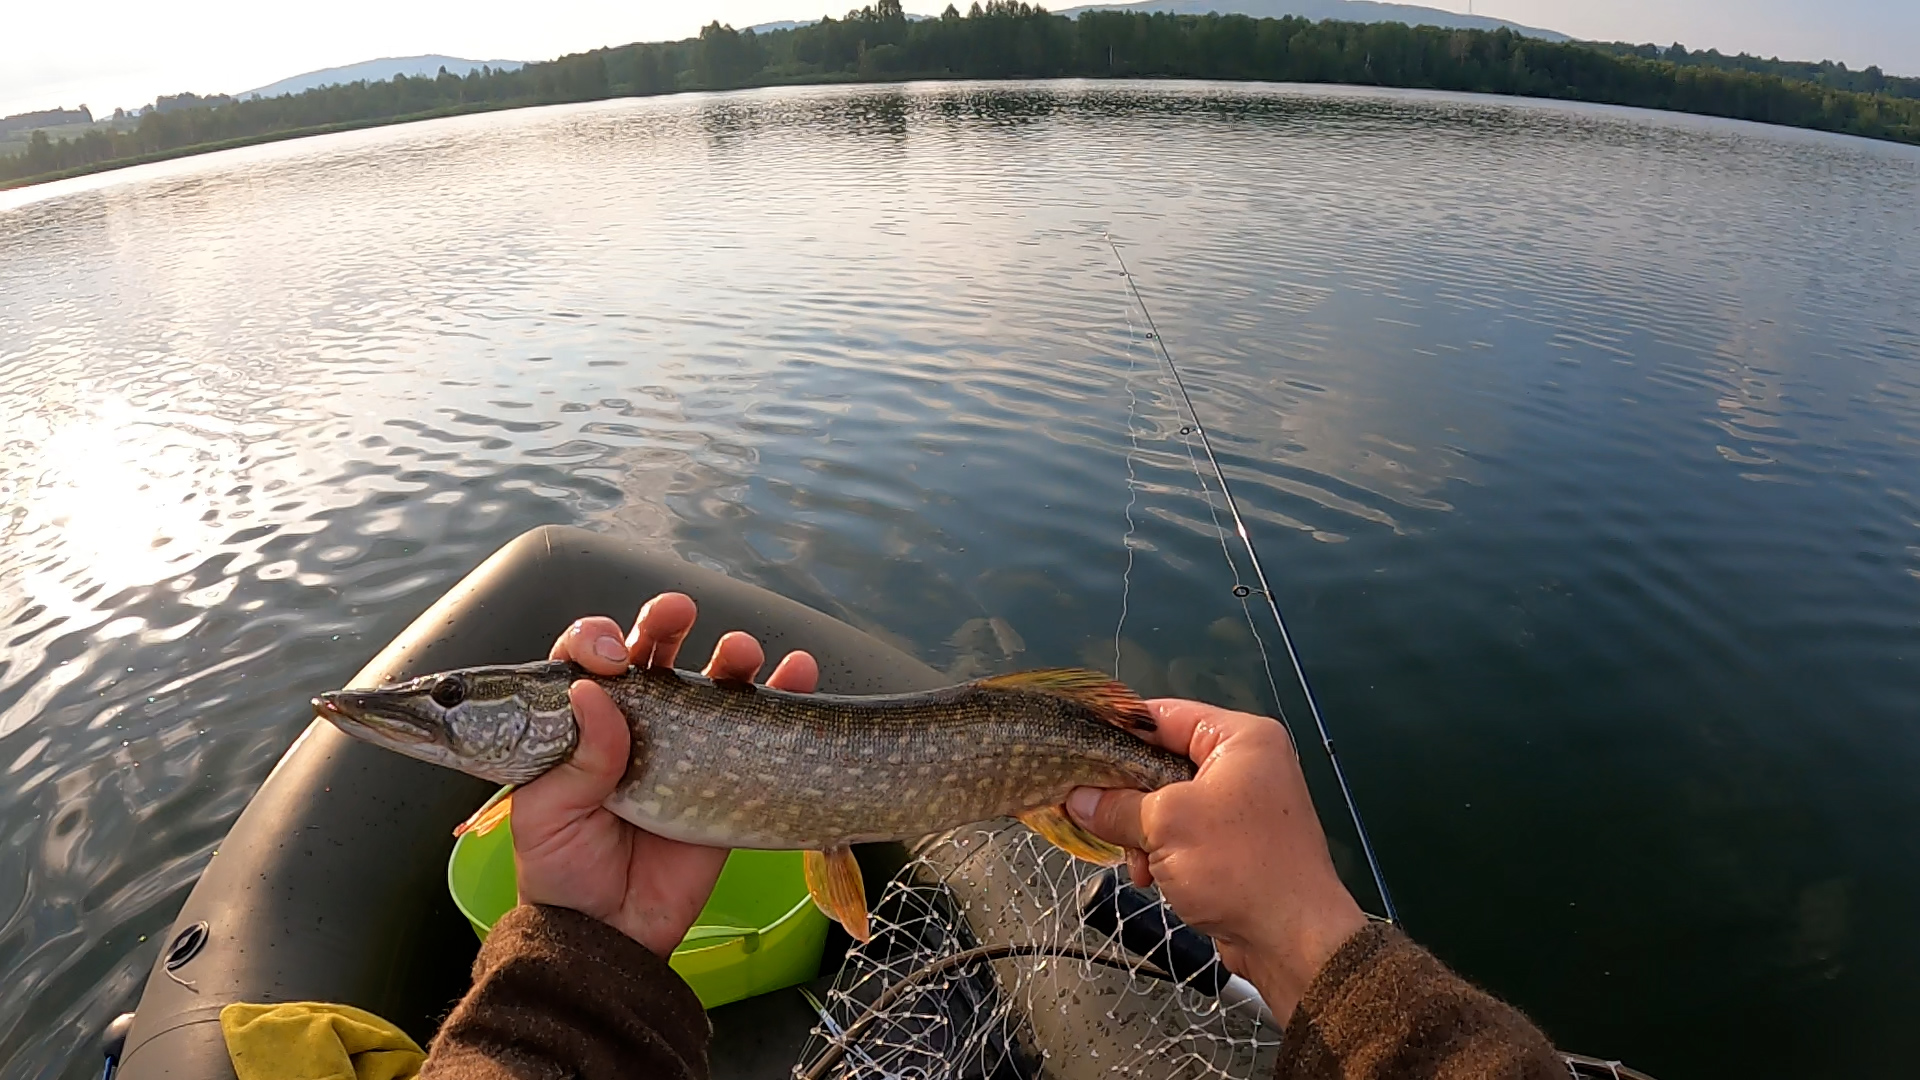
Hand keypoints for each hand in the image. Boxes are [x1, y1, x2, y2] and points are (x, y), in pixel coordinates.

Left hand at [509, 592, 819, 954]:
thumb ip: (574, 761)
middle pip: (652, 650)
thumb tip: (594, 694)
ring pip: (711, 678)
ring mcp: (686, 744)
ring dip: (731, 653)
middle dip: (664, 621)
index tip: (610, 657)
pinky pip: (761, 725)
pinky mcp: (728, 774)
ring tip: (742, 653)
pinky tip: (798, 673)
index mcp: (579, 723)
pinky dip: (785, 692)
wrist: (613, 935)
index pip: (585, 660)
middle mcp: (634, 721)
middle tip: (676, 614)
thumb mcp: (545, 817)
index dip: (597, 642)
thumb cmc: (563, 873)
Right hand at [1065, 700, 1366, 1022]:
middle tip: (1090, 810)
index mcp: (1240, 738)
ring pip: (1169, 802)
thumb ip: (1115, 806)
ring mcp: (1243, 805)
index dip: (1116, 730)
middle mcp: (1245, 763)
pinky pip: (1185, 832)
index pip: (1163, 715)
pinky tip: (1151, 876)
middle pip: (1162, 761)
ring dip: (1142, 831)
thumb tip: (1074, 799)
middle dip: (1126, 793)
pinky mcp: (1237, 843)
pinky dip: (1163, 850)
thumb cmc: (1236, 866)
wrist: (1295, 940)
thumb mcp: (1165, 826)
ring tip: (1135, 861)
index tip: (1075, 747)